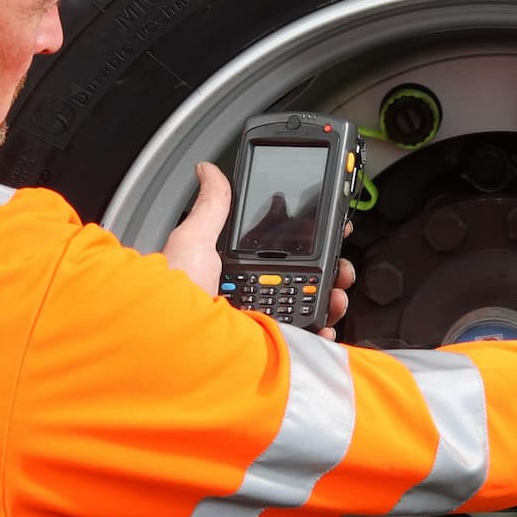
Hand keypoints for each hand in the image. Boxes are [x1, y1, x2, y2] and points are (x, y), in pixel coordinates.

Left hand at [165, 163, 356, 340]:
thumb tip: (208, 171)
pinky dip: (324, 332)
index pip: (282, 252)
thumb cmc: (178, 295)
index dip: (310, 241)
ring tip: (337, 293)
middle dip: (331, 268)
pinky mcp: (271, 346)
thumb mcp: (194, 240)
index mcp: (237, 271)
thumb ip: (211, 206)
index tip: (331, 230)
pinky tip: (326, 326)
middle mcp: (252, 297)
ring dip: (333, 297)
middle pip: (305, 280)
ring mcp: (264, 323)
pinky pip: (306, 340)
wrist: (176, 342)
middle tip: (340, 264)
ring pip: (311, 307)